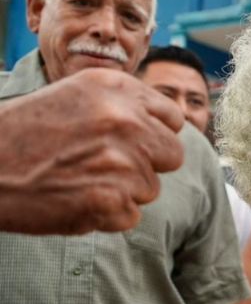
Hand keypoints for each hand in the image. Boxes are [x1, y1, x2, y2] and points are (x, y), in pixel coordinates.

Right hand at [0, 68, 184, 233]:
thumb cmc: (23, 134)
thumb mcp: (75, 98)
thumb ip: (124, 108)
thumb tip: (169, 129)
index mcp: (116, 87)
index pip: (173, 118)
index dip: (154, 134)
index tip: (131, 143)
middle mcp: (125, 119)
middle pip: (171, 155)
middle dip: (147, 164)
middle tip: (106, 167)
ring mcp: (121, 160)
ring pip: (150, 188)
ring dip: (122, 191)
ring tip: (78, 180)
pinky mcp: (110, 199)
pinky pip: (130, 215)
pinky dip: (105, 216)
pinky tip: (73, 200)